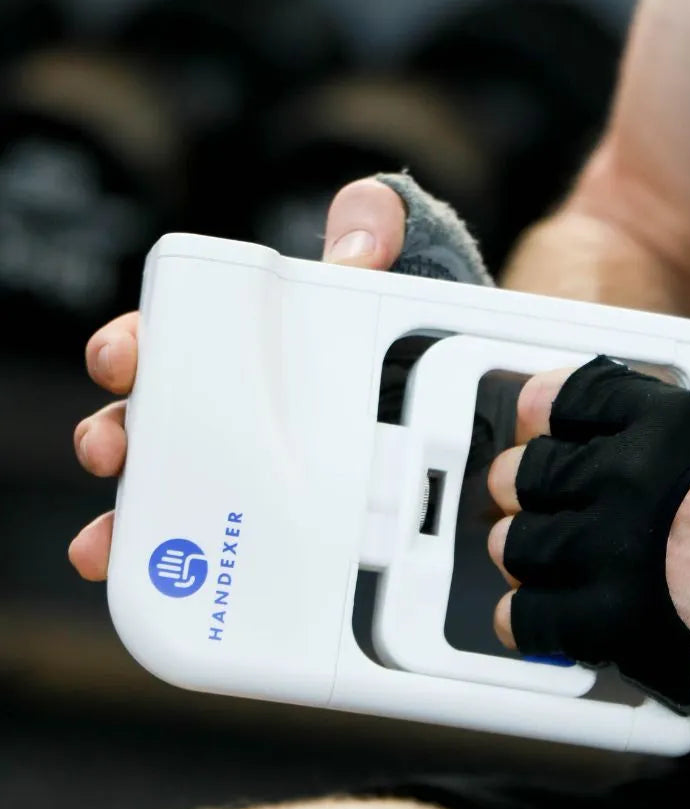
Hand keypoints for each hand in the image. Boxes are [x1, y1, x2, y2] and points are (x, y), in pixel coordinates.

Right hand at [67, 178, 409, 579]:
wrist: (461, 375)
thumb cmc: (408, 313)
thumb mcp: (400, 254)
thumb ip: (376, 225)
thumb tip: (356, 250)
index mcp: (242, 338)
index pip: (167, 337)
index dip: (133, 347)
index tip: (122, 360)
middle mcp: (232, 401)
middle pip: (153, 420)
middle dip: (118, 435)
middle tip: (114, 449)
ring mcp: (252, 459)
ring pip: (173, 489)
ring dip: (131, 518)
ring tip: (108, 543)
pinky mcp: (282, 508)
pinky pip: (225, 539)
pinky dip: (185, 565)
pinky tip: (168, 583)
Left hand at [486, 367, 689, 647]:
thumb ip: (676, 416)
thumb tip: (623, 413)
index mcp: (664, 425)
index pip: (566, 399)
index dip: (543, 414)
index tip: (539, 428)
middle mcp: (626, 479)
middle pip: (526, 472)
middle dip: (527, 488)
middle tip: (539, 504)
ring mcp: (608, 552)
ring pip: (515, 542)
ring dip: (524, 551)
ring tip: (544, 561)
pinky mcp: (604, 621)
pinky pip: (525, 614)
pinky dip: (523, 616)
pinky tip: (535, 614)